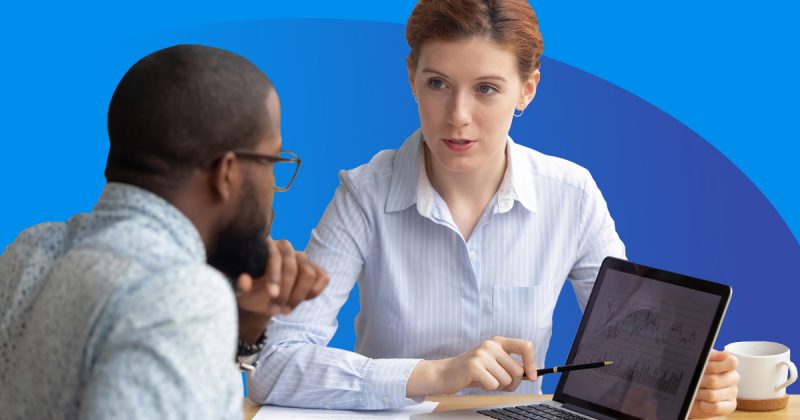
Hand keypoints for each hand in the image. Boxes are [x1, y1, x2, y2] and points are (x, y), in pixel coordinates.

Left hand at [235, 238, 328, 341]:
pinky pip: (322, 278)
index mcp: (267, 247)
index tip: (272, 295)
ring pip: (309, 273)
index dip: (275, 276)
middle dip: (286, 292)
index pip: (275, 256)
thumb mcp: (242, 292)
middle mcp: (286, 248)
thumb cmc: (251, 292)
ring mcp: (303, 258)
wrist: (263, 299)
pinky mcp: (317, 269)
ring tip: (285, 310)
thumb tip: (244, 280)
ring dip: (298, 296)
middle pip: (293, 267)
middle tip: (276, 311)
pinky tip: (299, 301)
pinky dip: (313, 292)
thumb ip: (241, 286)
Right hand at [407, 336, 536, 396]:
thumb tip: (531, 373)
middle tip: (497, 382)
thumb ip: (510, 365)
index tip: (532, 377)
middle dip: (511, 383)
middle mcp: (491, 345)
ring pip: (506, 380)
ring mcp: (482, 354)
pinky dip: (487, 388)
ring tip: (484, 380)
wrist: (445, 374)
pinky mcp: (474, 366)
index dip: (532, 363)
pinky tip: (477, 382)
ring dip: (497, 386)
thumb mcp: (493, 364)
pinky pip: (493, 385)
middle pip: (518, 371)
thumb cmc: (473, 372)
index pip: (526, 346)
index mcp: (498, 342)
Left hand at [688, 349, 738, 417]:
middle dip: (699, 382)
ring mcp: (732, 392)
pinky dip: (704, 405)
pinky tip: (701, 402)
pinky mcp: (730, 406)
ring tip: (694, 392)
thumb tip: (724, 353)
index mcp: (728, 364)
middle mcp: (733, 378)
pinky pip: (716, 407)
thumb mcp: (698, 362)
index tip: (703, 367)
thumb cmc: (695, 375)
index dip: (714, 365)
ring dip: (699, 394)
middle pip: (715, 380)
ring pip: (712, 395)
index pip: (731, 362)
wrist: (691, 394)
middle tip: (692, 382)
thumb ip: (708, 356)